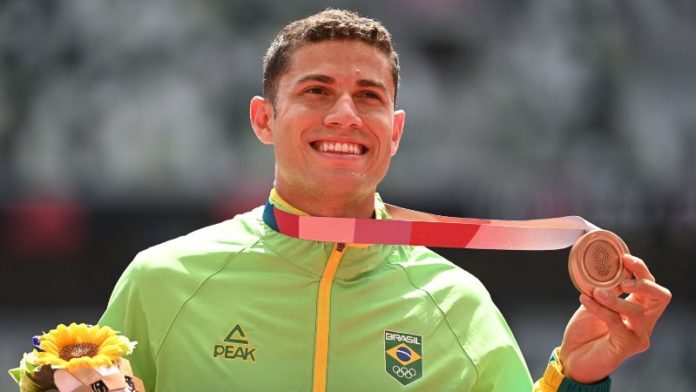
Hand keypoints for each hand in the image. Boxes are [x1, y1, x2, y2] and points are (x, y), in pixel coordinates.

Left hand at [558, 254, 670, 382]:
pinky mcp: (628, 346)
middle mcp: (644, 321)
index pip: (651, 285)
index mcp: (639, 306)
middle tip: (622, 281)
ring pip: (636, 310)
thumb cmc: (585, 329)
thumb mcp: (595, 301)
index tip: (624, 258)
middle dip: (643, 282)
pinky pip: (616, 322)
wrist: (572, 355)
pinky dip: (600, 308)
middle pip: (660, 296)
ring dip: (614, 298)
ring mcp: (639, 335)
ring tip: (595, 292)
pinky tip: (585, 300)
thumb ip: (604, 288)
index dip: (642, 270)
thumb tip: (606, 270)